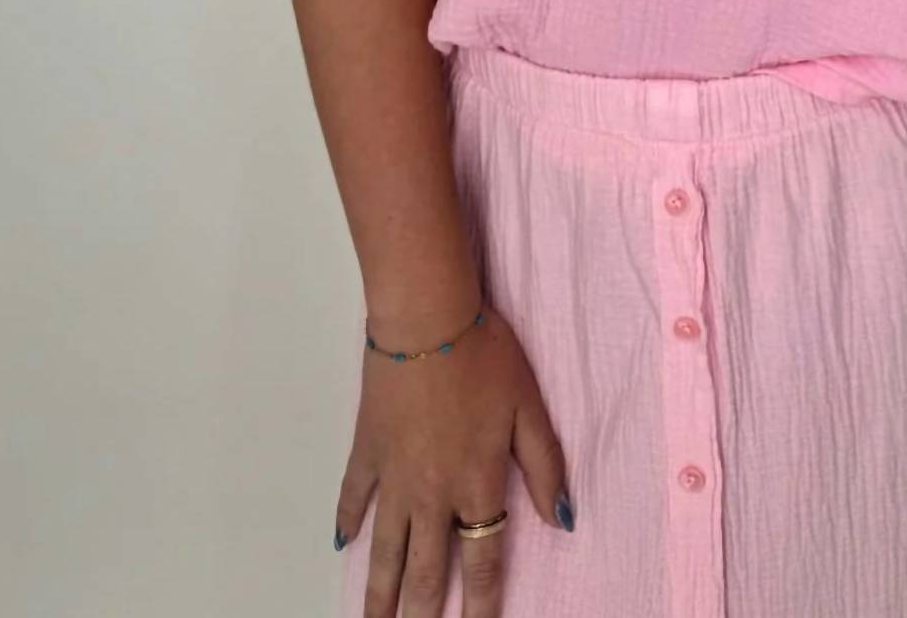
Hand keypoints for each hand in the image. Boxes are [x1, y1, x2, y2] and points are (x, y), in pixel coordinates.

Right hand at [337, 303, 572, 617]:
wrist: (426, 318)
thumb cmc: (484, 355)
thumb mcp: (529, 408)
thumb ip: (546, 466)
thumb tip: (562, 520)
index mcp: (477, 484)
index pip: (482, 561)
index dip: (481, 603)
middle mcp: (433, 492)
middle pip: (426, 569)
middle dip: (422, 613)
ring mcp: (394, 475)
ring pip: (385, 549)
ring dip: (380, 592)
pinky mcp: (367, 449)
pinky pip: (354, 496)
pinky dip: (349, 522)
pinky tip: (344, 545)